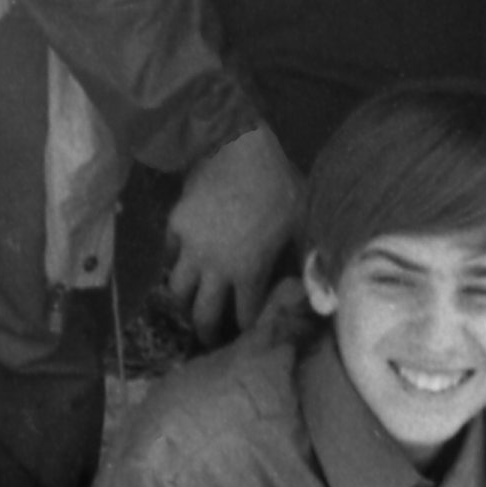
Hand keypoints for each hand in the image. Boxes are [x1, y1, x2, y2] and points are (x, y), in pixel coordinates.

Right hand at [165, 124, 301, 340]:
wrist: (239, 148)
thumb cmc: (278, 184)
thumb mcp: (301, 222)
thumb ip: (304, 257)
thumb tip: (317, 283)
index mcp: (249, 272)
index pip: (245, 317)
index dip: (248, 329)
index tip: (249, 333)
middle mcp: (215, 268)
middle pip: (203, 315)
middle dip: (207, 332)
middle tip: (209, 338)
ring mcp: (190, 248)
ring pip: (177, 290)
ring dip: (185, 301)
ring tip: (190, 302)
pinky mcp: (175, 225)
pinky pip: (168, 254)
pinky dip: (173, 263)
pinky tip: (180, 261)